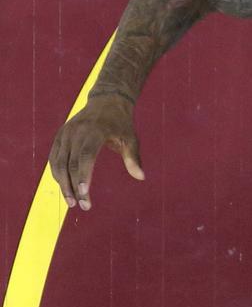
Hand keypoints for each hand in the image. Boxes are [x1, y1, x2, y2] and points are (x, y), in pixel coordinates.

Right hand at [49, 94, 145, 210]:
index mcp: (95, 131)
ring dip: (62, 183)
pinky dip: (57, 173)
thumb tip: (141, 177)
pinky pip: (54, 158)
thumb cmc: (121, 123)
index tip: (84, 193)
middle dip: (73, 186)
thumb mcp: (131, 138)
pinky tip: (64, 187)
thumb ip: (133, 158)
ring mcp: (65, 133)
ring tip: (71, 202)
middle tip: (80, 206)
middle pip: (70, 163)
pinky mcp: (59, 136)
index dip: (84, 175)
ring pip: (59, 162)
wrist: (106, 101)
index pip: (86, 156)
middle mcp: (77, 131)